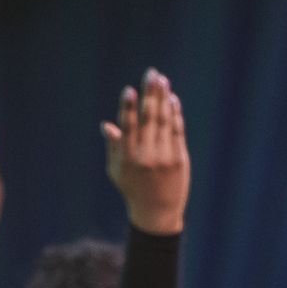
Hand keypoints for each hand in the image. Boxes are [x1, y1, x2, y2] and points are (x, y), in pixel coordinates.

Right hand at [103, 69, 188, 235]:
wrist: (157, 213)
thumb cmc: (133, 189)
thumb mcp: (116, 171)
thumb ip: (114, 147)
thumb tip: (107, 125)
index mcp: (127, 158)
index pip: (128, 127)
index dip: (129, 108)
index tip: (130, 91)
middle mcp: (146, 156)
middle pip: (149, 118)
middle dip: (150, 94)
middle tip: (152, 74)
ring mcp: (164, 157)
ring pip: (164, 121)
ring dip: (163, 98)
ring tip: (162, 80)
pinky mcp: (179, 159)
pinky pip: (177, 131)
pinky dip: (175, 114)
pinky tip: (173, 100)